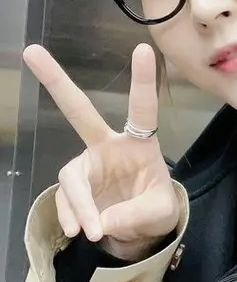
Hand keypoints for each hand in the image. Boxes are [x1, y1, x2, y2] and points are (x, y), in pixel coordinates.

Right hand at [23, 43, 179, 260]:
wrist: (141, 233)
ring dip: (79, 205)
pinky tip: (79, 232)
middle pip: (79, 110)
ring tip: (91, 232)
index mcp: (138, 143)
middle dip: (56, 81)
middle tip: (32, 52)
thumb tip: (102, 221)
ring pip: (72, 178)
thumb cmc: (156, 209)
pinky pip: (65, 199)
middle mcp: (108, 146)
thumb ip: (136, 215)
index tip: (143, 49)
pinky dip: (71, 216)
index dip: (142, 80)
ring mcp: (87, 165)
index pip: (141, 108)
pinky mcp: (75, 186)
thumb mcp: (160, 214)